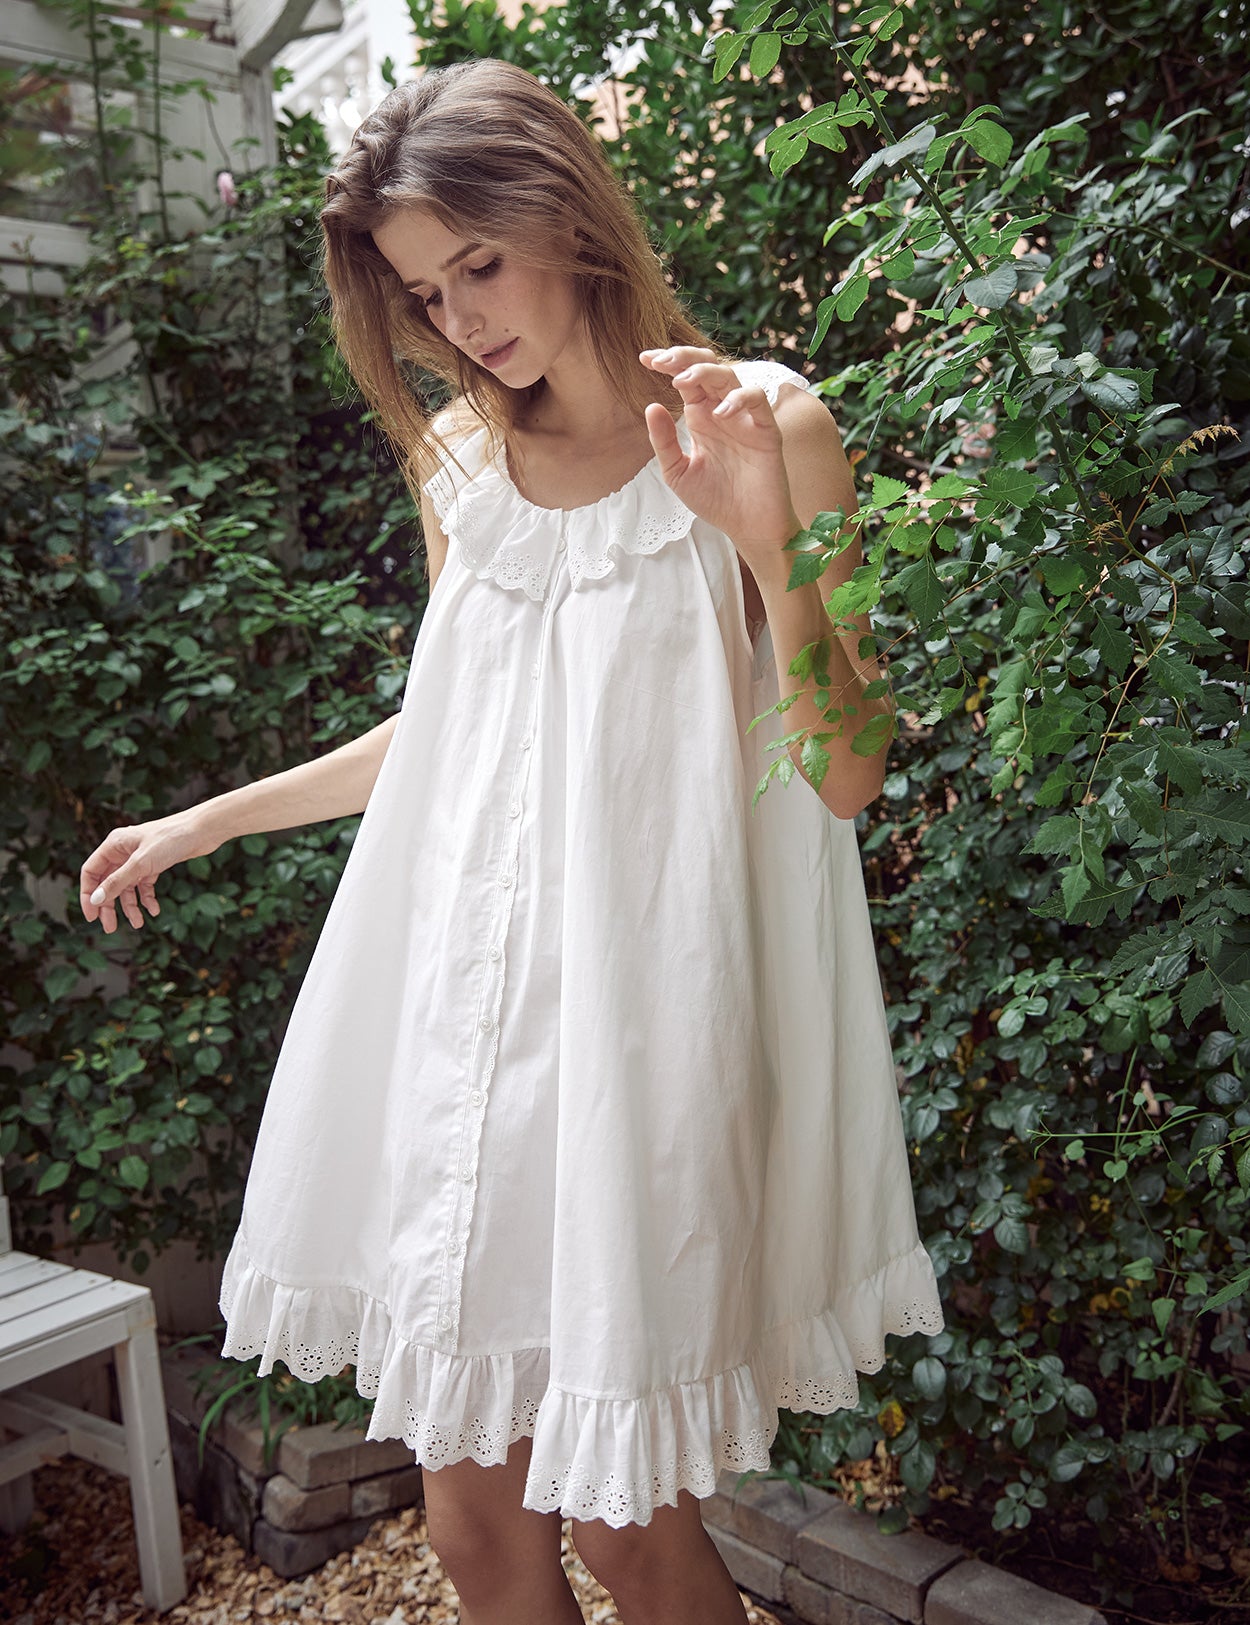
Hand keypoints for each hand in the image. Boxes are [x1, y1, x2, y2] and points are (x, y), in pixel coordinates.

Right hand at [80, 810, 216, 934]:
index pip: (91, 872)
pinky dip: (148, 899)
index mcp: (113, 845)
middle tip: (110, 927)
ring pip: (127, 888)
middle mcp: (123, 852)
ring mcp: (139, 859)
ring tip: (138, 923)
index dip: (88, 895)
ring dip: (131, 906)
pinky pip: (145, 886)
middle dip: (109, 906)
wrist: (203, 830)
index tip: (91, 917)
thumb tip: (96, 900)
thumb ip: (118, 882)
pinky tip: (154, 910)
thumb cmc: (171, 838)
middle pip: (108, 883)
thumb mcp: (141, 864)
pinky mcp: (155, 865)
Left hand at [639, 347, 801, 573]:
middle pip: (707, 367)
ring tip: (681, 380)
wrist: (748, 527)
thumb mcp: (678, 473)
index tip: (644, 359)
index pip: (686, 378)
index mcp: (701, 417)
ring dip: (705, 372)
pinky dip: (739, 398)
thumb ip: (664, 442)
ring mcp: (745, 418)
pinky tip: (719, 412)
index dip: (668, 363)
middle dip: (683, 357)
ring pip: (730, 376)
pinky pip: (758, 399)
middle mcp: (722, 411)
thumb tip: (650, 406)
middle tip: (661, 361)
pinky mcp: (766, 430)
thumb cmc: (715, 501)